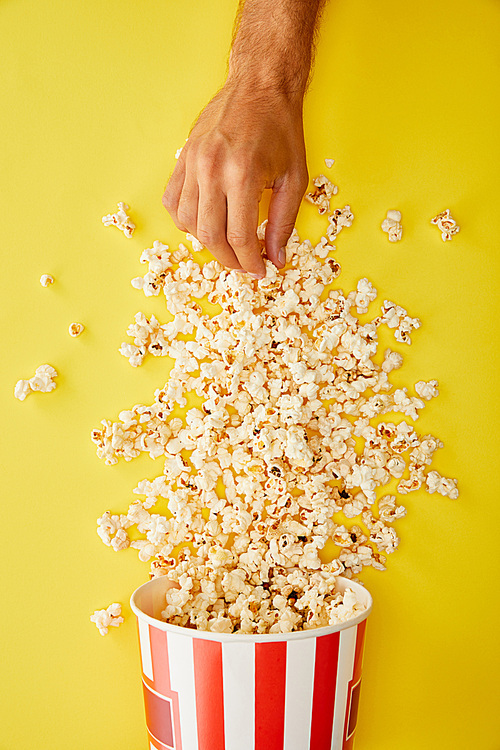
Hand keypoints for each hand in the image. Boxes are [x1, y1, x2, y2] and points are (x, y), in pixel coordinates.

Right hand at [162, 80, 307, 276]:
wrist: (260, 85)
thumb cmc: (281, 129)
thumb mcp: (295, 178)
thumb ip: (284, 223)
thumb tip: (276, 258)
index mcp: (243, 175)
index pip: (239, 237)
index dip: (249, 262)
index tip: (258, 271)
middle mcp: (213, 169)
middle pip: (210, 235)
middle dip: (228, 260)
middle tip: (243, 265)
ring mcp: (193, 162)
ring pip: (188, 222)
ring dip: (206, 242)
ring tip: (226, 245)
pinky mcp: (183, 157)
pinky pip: (173, 201)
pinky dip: (185, 220)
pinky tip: (204, 223)